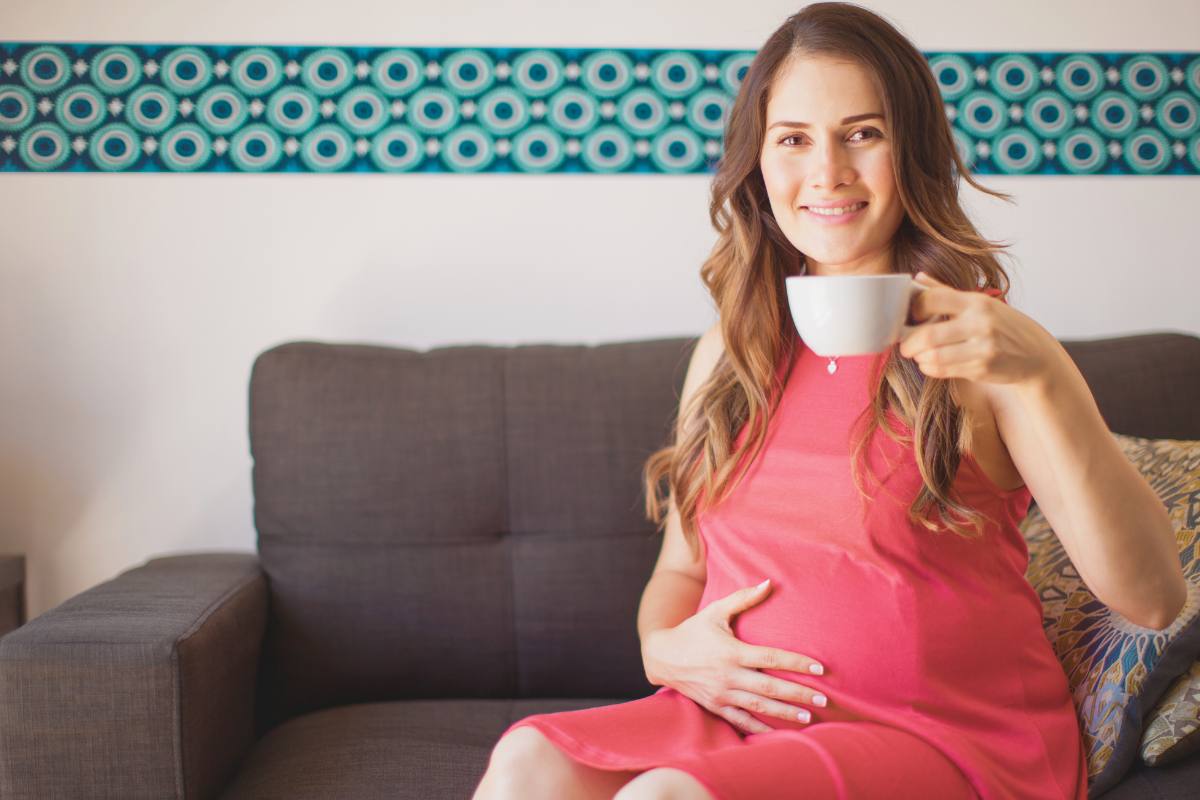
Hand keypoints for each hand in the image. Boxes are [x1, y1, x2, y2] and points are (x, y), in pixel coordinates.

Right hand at [641, 579, 827, 734]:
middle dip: (799, 693)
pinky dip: (760, 728)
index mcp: (732, 651)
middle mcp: (729, 675)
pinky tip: (778, 733)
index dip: (796, 662)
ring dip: (785, 713)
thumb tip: (768, 582)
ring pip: (760, 706)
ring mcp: (722, 694)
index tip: (819, 668)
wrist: (662, 657)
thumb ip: (743, 598)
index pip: (771, 658)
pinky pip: (741, 721)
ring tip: (808, 716)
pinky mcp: (716, 706)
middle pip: (771, 687)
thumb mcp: (715, 611)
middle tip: (824, 699)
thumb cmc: (692, 631)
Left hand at [898, 272, 1057, 387]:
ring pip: (934, 356)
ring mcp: (982, 347)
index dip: (914, 308)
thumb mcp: (980, 303)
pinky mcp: (982, 368)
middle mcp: (980, 322)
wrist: (1036, 355)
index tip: (911, 316)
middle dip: (909, 342)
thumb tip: (918, 277)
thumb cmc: (1003, 327)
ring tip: (918, 355)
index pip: (933, 298)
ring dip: (919, 358)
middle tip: (905, 345)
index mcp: (976, 302)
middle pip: (928, 335)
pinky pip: (943, 370)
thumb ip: (946, 291)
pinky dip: (930, 368)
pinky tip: (930, 364)